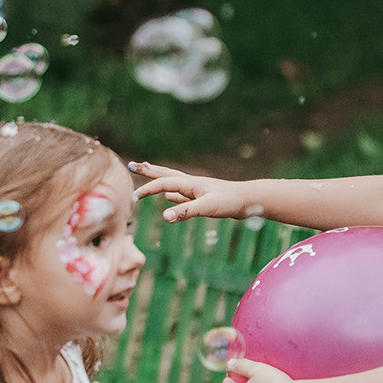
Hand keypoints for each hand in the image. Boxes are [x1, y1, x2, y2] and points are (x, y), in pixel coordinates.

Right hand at [128, 162, 256, 222]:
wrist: (250, 200)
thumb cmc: (230, 202)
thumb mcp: (207, 208)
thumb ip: (186, 211)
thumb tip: (165, 216)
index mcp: (190, 184)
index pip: (162, 184)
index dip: (147, 190)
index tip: (132, 197)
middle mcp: (191, 184)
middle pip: (165, 175)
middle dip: (148, 171)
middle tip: (133, 165)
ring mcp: (197, 190)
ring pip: (172, 183)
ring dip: (158, 179)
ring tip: (148, 175)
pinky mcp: (203, 198)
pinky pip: (181, 195)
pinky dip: (171, 195)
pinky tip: (169, 197)